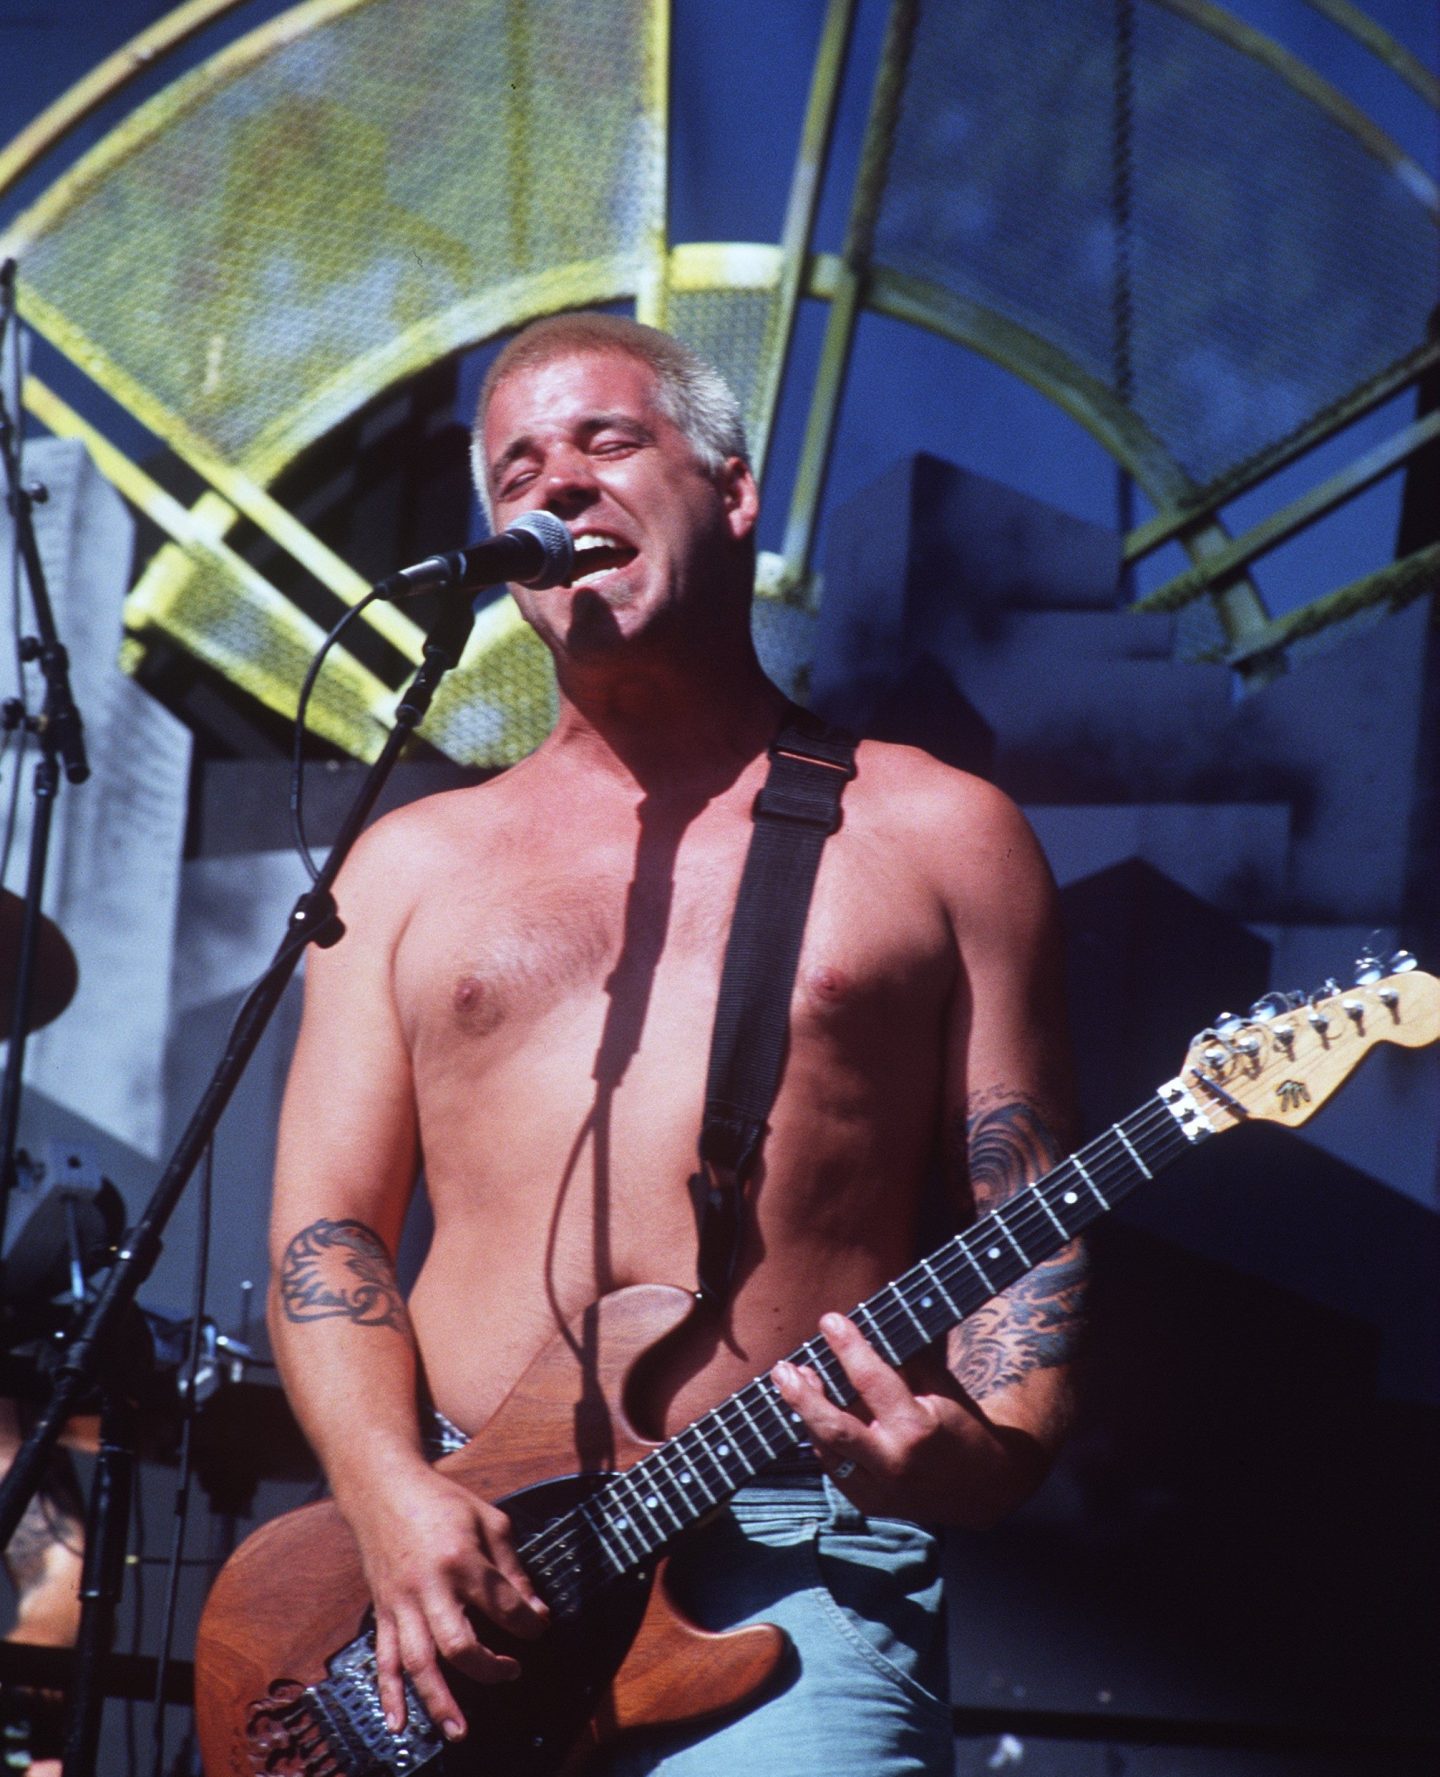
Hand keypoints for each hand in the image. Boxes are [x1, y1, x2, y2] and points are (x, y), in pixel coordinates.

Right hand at [339, 1459, 548, 1741]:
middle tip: (511, 1673)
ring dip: (438, 1700)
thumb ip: (513, 1567)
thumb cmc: (441, 1501)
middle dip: (488, 1669)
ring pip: (418, 1662)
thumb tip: (536, 1610)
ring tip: (458, 1730)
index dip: (528, 1623)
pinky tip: (398, 1723)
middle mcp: (429, 1587)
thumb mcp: (490, 1520)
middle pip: (458, 1644)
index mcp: (461, 1559)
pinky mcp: (382, 1612)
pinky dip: (389, 1694)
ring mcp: (401, 1603)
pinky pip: (383, 1659)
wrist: (383, 1489)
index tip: (539, 1628)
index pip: (503, 1605)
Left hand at [772, 1313, 1044, 1527]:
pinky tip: (813, 1415)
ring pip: (826, 1451)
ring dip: (805, 1414)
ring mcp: (881, 1490)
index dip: (847, 1347)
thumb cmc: (960, 1424)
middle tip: (783, 1368)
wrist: (984, 1487)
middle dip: (802, 1396)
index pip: (871, 1380)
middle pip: (833, 1427)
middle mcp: (894, 1461)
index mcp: (917, 1427)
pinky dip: (820, 1441)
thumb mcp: (940, 1387)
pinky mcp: (871, 1505)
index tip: (829, 1320)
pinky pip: (834, 1470)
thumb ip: (904, 1361)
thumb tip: (867, 1325)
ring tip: (792, 1383)